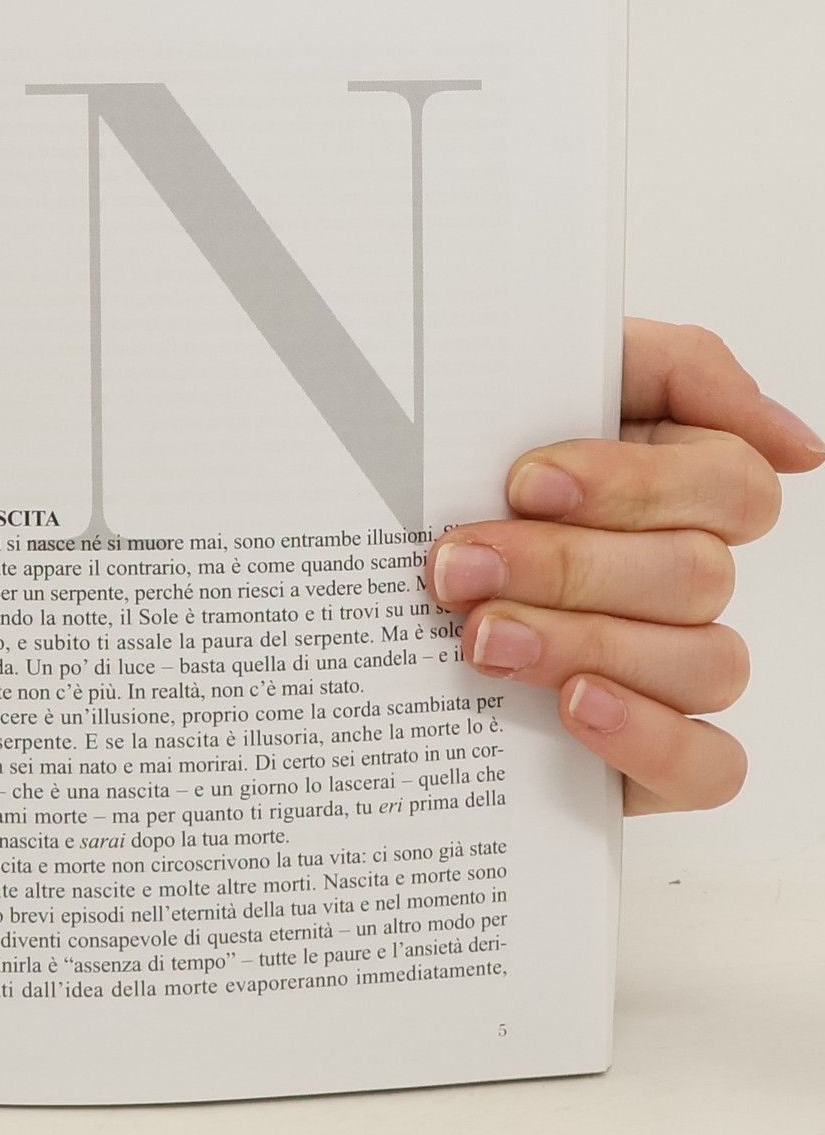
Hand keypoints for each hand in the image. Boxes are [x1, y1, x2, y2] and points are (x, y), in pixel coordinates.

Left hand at [424, 319, 821, 814]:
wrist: (353, 586)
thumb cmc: (451, 473)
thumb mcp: (530, 378)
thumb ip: (672, 368)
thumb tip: (795, 444)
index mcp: (675, 490)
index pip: (730, 483)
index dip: (635, 484)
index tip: (525, 483)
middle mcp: (684, 580)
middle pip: (695, 575)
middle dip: (565, 567)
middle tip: (456, 568)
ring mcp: (673, 672)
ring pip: (704, 663)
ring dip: (584, 643)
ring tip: (480, 638)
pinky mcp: (650, 759)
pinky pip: (710, 766)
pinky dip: (650, 736)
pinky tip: (575, 705)